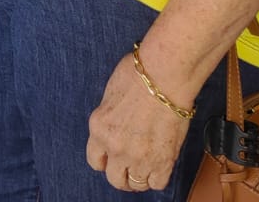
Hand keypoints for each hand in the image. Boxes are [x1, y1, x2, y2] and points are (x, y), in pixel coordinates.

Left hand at [85, 50, 191, 192]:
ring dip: (139, 177)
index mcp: (98, 128)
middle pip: (114, 178)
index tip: (111, 159)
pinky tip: (159, 166)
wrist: (164, 75)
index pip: (94, 160)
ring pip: (136, 184)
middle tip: (129, 167)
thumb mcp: (110, 95)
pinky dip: (157, 177)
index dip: (104, 161)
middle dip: (121, 174)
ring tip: (146, 167)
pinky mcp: (163, 160)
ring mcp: (138, 156)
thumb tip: (116, 125)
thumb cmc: (138, 74)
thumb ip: (110, 118)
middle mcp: (115, 146)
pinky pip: (157, 183)